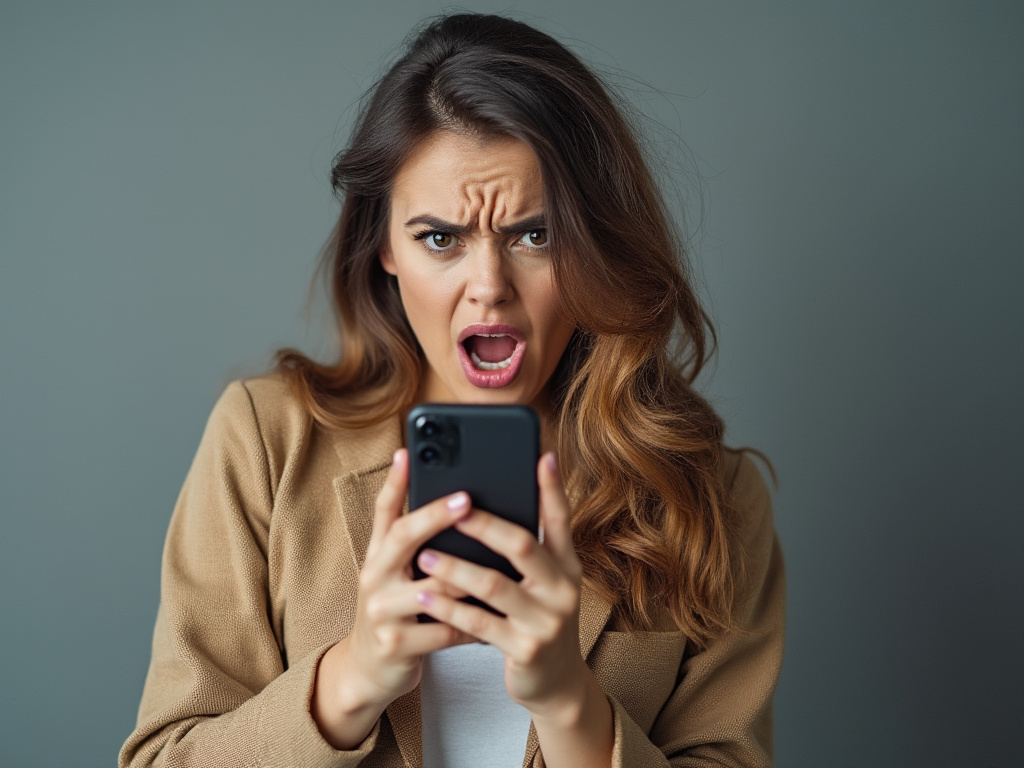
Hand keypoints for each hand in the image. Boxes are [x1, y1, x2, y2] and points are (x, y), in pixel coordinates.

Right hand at [311, 449, 474, 749]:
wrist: (370, 670)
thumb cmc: (397, 610)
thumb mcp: (396, 573)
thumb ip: (417, 542)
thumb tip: (452, 499)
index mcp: (378, 555)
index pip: (383, 511)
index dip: (395, 481)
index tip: (409, 452)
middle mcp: (374, 577)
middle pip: (401, 538)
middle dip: (434, 516)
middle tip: (467, 499)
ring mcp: (382, 611)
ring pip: (433, 586)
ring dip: (470, 577)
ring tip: (504, 562)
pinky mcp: (397, 644)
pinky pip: (445, 629)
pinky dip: (474, 624)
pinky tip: (497, 617)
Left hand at [413, 452, 589, 714]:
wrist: (555, 681)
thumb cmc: (537, 617)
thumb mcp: (545, 580)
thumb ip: (531, 546)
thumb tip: (506, 499)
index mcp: (567, 565)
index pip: (561, 519)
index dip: (552, 488)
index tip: (540, 455)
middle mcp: (563, 589)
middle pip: (523, 545)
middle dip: (485, 524)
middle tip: (452, 506)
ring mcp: (546, 621)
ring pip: (494, 585)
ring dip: (455, 567)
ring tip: (424, 553)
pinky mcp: (525, 649)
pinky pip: (479, 623)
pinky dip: (449, 607)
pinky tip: (425, 595)